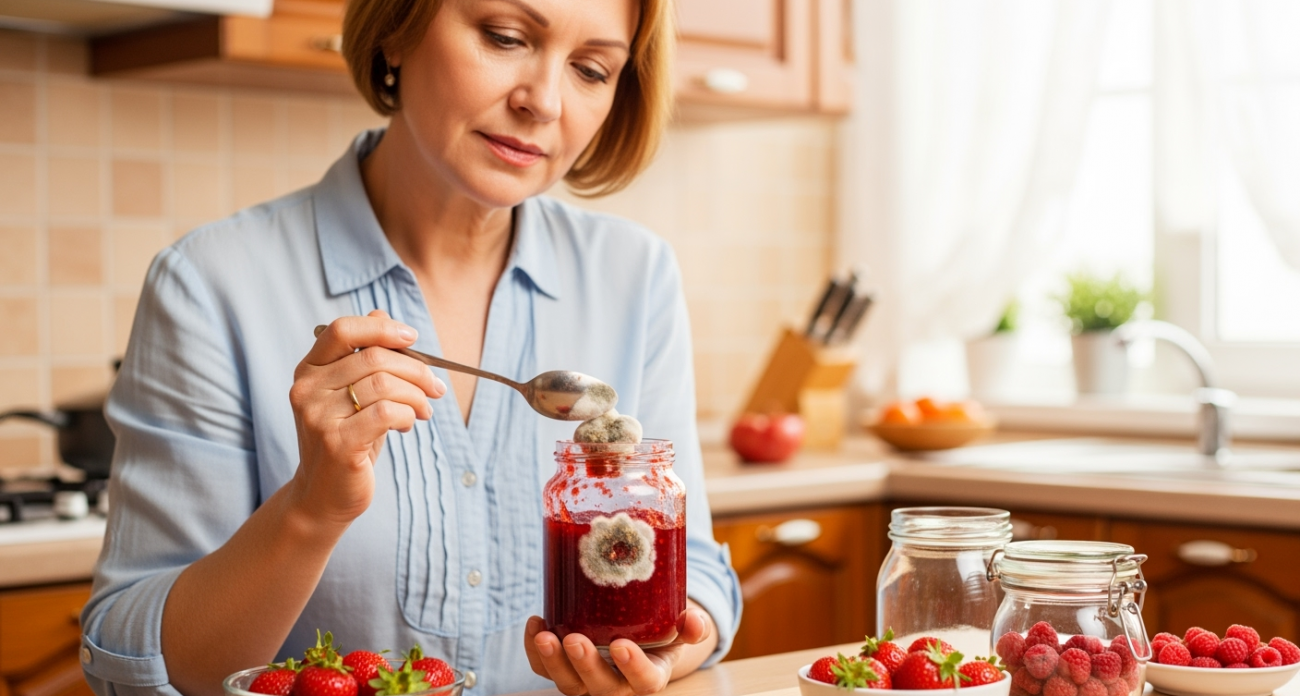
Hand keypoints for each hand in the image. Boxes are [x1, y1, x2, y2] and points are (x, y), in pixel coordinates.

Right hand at [287, 310, 445, 525]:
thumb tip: (382, 314)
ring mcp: (319, 417)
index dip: (382, 328)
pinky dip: (408, 415)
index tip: (413, 338)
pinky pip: (387, 413)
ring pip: (384, 385)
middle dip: (416, 370)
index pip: (342, 330)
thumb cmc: (347, 439)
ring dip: (417, 396)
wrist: (324, 495)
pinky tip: (409, 425)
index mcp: (309, 371)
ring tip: (424, 410)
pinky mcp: (337, 444)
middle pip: (374, 358)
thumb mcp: (354, 395)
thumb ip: (364, 356)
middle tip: (435, 388)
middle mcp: (307, 390)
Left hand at [524, 605, 715, 695]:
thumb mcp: (680, 629)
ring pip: (568, 684)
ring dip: (552, 661)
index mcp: (650, 675)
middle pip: (600, 686)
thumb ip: (692, 626)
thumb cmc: (660, 633)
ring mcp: (588, 681)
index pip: (644, 682)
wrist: (637, 636)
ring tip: (545, 635)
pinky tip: (535, 624)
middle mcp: (618, 685)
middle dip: (585, 665)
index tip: (622, 645)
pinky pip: (545, 670)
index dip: (633, 667)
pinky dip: (535, 651)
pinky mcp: (566, 670)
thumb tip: (696, 621)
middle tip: (575, 639)